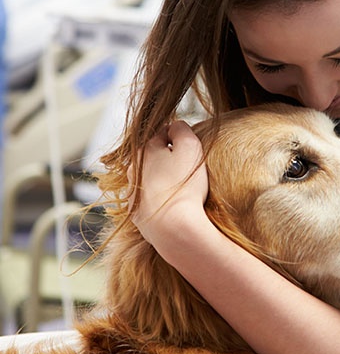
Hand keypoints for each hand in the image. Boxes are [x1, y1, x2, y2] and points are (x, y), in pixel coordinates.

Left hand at [128, 120, 208, 250]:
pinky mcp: (137, 216)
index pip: (163, 133)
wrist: (174, 228)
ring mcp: (133, 194)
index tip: (192, 148)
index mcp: (144, 151)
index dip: (180, 138)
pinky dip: (160, 201)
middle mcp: (133, 170)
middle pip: (154, 157)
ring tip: (183, 190)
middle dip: (169, 159)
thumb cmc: (184, 185)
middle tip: (189, 169)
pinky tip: (175, 206)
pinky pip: (151, 202)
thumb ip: (181, 129)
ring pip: (150, 179)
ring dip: (163, 180)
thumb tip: (175, 125)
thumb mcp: (190, 146)